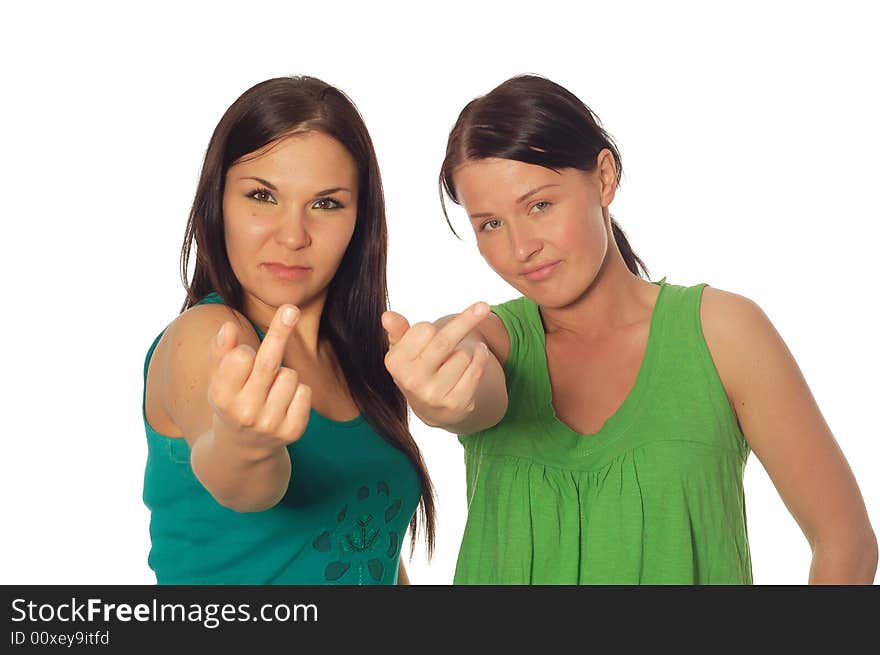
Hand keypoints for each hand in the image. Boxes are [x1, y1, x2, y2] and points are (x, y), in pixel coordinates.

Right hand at [207, 304, 311, 459]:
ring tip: (269, 391)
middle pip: (269, 362)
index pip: (241, 356)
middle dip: (281, 331)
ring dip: (283, 376)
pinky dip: (297, 392)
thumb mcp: (217, 380)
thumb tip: (228, 326)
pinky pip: (305, 392)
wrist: (242, 451)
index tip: (244, 353)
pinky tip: (283, 404)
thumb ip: (220, 351)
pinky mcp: (293, 432)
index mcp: (222, 397)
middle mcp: (245, 413)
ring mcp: (271, 425)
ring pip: (290, 375)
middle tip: (292, 308)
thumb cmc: (230, 403)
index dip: (245, 351)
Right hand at [382, 302, 491, 427]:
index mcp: (395, 363)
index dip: (430, 328)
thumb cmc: (418, 368)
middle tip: (483, 306)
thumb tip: (388, 316)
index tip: (429, 333)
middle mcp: (412, 381)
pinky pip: (478, 368)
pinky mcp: (457, 403)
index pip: (423, 330)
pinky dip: (481, 358)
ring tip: (461, 355)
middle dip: (467, 321)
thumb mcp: (404, 349)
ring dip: (470, 348)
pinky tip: (475, 359)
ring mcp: (434, 394)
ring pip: (465, 354)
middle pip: (444, 340)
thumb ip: (398, 330)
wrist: (433, 407)